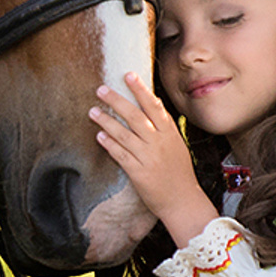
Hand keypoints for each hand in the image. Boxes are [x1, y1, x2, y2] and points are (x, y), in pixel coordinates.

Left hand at [91, 71, 218, 247]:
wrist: (182, 201)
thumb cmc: (179, 173)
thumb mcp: (177, 146)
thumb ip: (164, 129)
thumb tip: (150, 107)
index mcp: (170, 133)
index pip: (153, 106)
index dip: (140, 89)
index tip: (128, 75)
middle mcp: (159, 143)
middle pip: (135, 116)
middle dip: (116, 101)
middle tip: (101, 89)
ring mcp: (148, 158)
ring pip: (124, 134)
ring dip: (106, 121)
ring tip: (92, 111)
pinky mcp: (138, 173)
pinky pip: (120, 154)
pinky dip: (109, 144)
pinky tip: (99, 135)